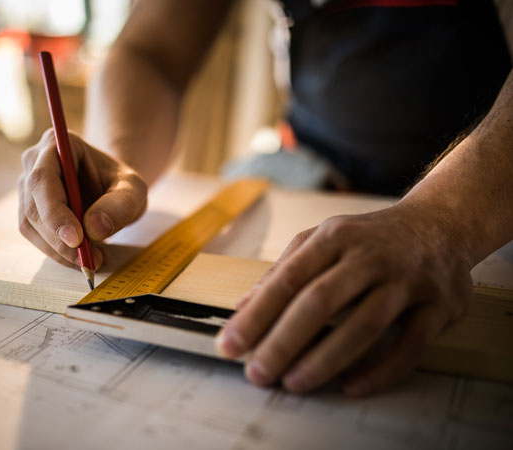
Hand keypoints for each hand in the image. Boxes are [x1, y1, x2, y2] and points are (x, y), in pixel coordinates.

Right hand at [18, 130, 147, 267]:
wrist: (111, 187)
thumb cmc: (120, 182)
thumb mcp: (133, 190)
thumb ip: (120, 205)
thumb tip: (93, 230)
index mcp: (57, 144)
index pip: (43, 179)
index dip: (55, 212)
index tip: (76, 239)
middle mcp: (34, 162)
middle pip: (34, 206)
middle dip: (60, 240)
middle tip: (91, 259)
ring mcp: (27, 186)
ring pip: (30, 226)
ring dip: (59, 250)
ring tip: (93, 259)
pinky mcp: (28, 209)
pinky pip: (35, 236)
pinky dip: (58, 252)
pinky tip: (82, 256)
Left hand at [216, 205, 472, 395]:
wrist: (442, 222)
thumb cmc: (371, 238)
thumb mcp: (323, 239)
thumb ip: (284, 270)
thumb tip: (243, 306)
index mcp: (334, 237)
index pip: (288, 278)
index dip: (256, 314)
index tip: (230, 344)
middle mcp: (370, 256)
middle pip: (320, 301)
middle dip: (283, 341)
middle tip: (258, 373)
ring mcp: (407, 280)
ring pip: (364, 324)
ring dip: (326, 359)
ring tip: (294, 383)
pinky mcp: (439, 305)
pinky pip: (410, 345)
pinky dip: (380, 370)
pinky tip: (351, 387)